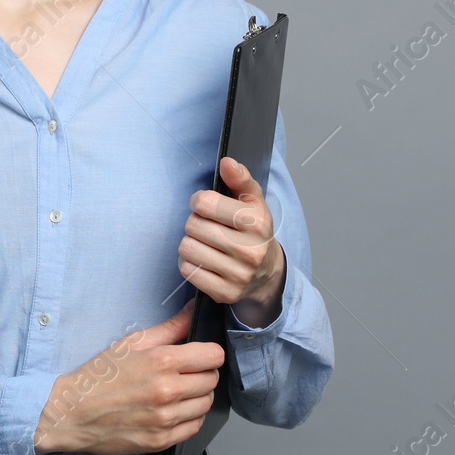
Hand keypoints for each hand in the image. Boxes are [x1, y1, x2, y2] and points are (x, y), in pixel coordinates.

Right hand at [34, 297, 223, 454]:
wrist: (73, 412)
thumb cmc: (99, 376)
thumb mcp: (132, 343)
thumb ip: (170, 327)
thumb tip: (194, 311)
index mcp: (161, 362)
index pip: (213, 356)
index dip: (209, 352)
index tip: (200, 354)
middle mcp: (167, 391)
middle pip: (212, 379)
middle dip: (203, 372)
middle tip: (185, 371)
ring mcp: (165, 419)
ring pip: (206, 403)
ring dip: (198, 395)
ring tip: (177, 390)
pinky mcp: (162, 440)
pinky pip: (195, 426)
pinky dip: (189, 417)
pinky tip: (173, 409)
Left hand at [180, 157, 285, 326]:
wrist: (267, 273)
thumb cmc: (254, 231)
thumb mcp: (253, 200)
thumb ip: (239, 178)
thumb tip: (226, 162)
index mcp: (257, 222)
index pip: (205, 203)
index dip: (199, 200)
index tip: (205, 205)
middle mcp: (250, 250)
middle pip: (193, 225)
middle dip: (195, 222)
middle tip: (207, 225)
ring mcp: (238, 274)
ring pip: (187, 247)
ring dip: (190, 242)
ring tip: (205, 242)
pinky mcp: (224, 292)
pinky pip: (187, 270)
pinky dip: (189, 262)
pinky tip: (203, 259)